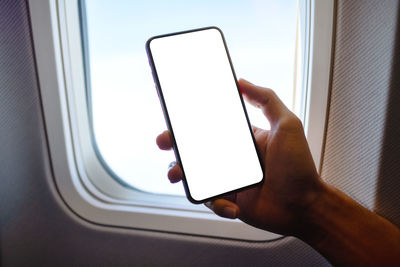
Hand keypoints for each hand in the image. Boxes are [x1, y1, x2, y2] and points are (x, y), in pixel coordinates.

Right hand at [156, 79, 322, 235]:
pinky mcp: (229, 200)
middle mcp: (232, 158)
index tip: (175, 115)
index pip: (210, 126)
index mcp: (241, 139)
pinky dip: (217, 203)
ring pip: (195, 175)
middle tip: (164, 141)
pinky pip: (212, 200)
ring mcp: (229, 179)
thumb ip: (267, 99)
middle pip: (195, 149)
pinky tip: (232, 205)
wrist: (306, 205)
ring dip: (182, 174)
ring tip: (177, 175)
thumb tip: (241, 82)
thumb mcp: (287, 124)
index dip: (190, 122)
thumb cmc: (300, 166)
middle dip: (175, 144)